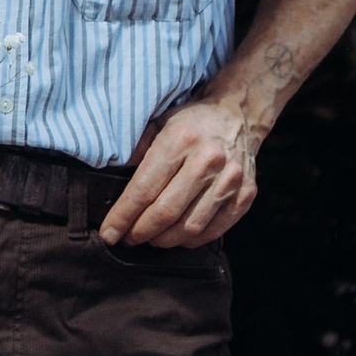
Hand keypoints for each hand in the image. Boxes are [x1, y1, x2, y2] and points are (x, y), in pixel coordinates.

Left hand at [101, 100, 258, 247]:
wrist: (238, 115)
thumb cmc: (191, 123)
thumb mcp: (157, 124)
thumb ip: (134, 152)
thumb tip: (111, 183)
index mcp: (180, 140)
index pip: (144, 189)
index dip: (123, 216)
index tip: (109, 233)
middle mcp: (208, 160)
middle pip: (166, 212)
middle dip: (140, 232)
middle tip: (128, 238)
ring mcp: (230, 180)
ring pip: (189, 227)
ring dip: (164, 240)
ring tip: (151, 238)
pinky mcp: (246, 195)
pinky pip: (214, 230)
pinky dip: (191, 240)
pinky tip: (178, 236)